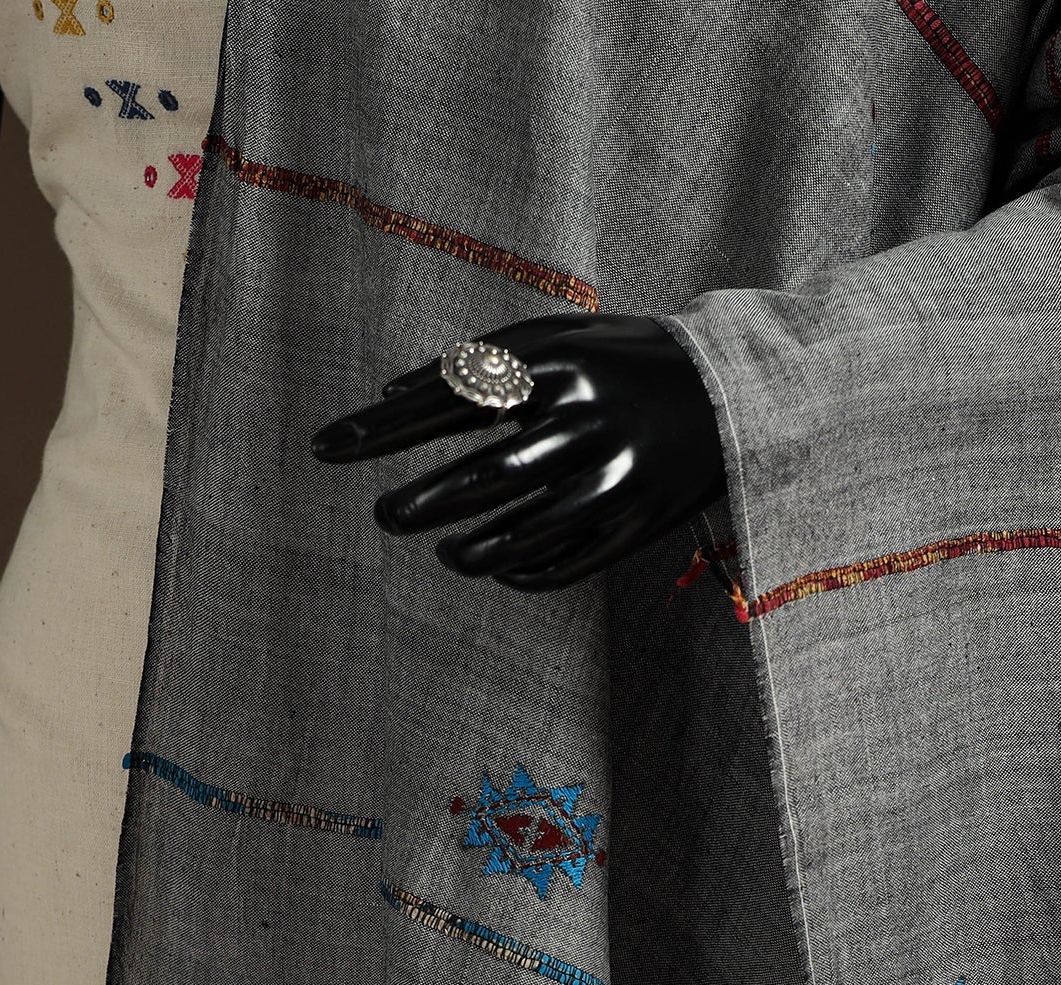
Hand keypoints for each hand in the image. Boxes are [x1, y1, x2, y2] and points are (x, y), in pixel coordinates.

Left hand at [311, 313, 726, 590]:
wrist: (734, 393)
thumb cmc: (624, 359)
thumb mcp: (560, 337)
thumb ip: (478, 360)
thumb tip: (387, 393)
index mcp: (560, 366)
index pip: (448, 400)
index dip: (381, 430)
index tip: (326, 448)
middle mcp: (586, 422)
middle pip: (483, 477)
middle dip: (421, 502)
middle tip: (383, 516)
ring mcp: (615, 480)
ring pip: (521, 533)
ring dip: (467, 548)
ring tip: (439, 550)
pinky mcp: (637, 526)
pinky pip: (562, 565)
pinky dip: (518, 572)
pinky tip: (489, 567)